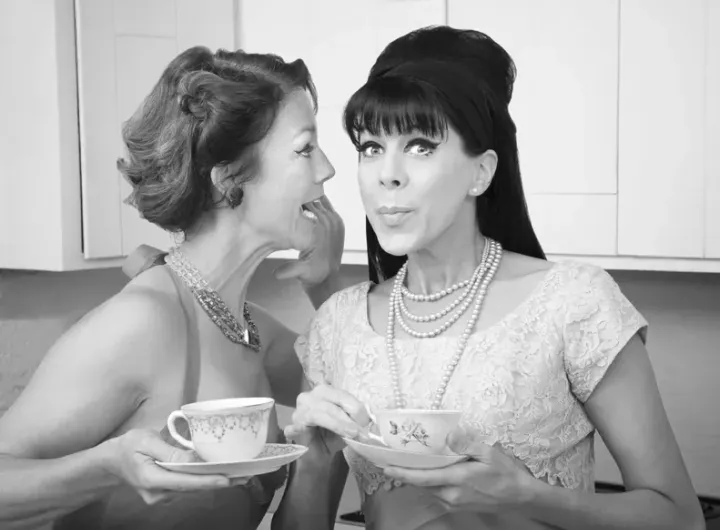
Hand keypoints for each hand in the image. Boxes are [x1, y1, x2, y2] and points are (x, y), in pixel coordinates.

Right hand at [100, 428, 244, 504]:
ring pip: (193, 488)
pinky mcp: (166, 493)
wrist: (111, 461)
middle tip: (246, 475)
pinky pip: (189, 486)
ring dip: (215, 481)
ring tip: (241, 474)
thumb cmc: (128, 446)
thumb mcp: (146, 441)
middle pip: (193, 487)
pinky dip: (205, 480)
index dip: (207, 481)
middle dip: (220, 481)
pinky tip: (222, 474)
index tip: (228, 479)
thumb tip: (195, 458)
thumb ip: (170, 452)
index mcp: (151, 478)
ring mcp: (162, 496)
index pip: (185, 481)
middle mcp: (158, 493)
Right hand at [274, 195, 344, 285]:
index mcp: (321, 228)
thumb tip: (276, 274)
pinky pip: (326, 204)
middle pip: (312, 199)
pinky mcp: (337, 222)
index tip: (281, 197)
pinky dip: (317, 201)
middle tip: (284, 195)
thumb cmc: (313, 274)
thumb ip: (290, 270)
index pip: (307, 203)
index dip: (294, 199)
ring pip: (319, 200)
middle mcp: (330, 221)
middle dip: (299, 197)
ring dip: (307, 198)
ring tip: (292, 197)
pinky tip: (304, 204)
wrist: (328, 279)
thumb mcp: (301, 272)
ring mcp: (335, 220)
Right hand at [284, 384, 370, 455]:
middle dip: (349, 412)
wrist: (317, 458)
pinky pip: (311, 421)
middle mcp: (308, 397)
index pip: (340, 393)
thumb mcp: (347, 425)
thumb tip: (370, 417)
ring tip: (354, 433)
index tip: (367, 420)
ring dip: (341, 422)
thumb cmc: (331, 438)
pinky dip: (330, 426)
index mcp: (323, 393)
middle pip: (331, 399)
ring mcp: (299, 410)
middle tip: (362, 428)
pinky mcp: (293, 425)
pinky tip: (340, 435)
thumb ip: (355, 418)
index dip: (355, 405)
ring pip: (322, 410)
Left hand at [382, 427, 535, 513]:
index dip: (402, 473)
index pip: (423, 478)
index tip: (386, 466)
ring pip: (428, 489)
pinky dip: (429, 483)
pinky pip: (437, 494)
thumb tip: (448, 436)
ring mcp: (453, 503)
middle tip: (392, 459)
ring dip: (418, 478)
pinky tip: (430, 472)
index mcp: (457, 480)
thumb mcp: (488, 452)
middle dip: (406, 473)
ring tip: (409, 463)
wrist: (519, 496)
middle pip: (421, 484)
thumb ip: (466, 444)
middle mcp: (451, 495)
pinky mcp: (457, 507)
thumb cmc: (505, 473)